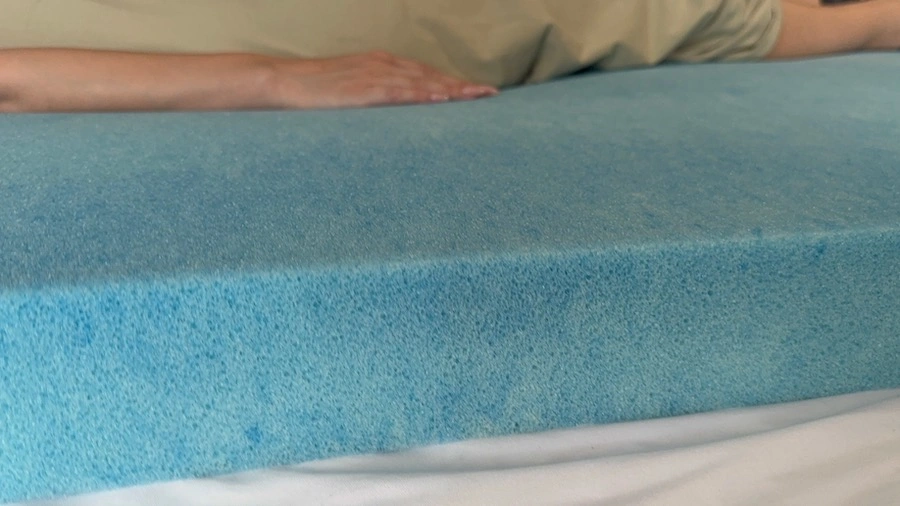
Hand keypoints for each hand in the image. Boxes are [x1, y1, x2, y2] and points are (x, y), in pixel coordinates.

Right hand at [268, 51, 498, 108]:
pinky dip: (422, 95)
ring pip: (421, 82)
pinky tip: (441, 100)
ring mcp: (373, 75)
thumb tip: (393, 118)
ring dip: (450, 90)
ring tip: (475, 97)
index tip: (476, 91)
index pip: (424, 74)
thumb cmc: (312, 91)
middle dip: (460, 86)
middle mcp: (382, 65)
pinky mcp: (361, 89)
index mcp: (380, 64)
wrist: (280, 82)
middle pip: (430, 76)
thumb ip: (374, 99)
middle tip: (489, 95)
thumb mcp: (350, 91)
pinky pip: (398, 92)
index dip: (451, 82)